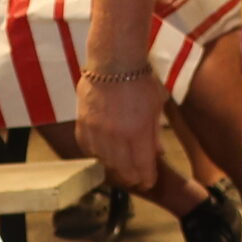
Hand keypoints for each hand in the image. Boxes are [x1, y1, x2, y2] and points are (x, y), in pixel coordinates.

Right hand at [77, 73, 162, 191]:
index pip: (142, 168)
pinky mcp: (83, 124)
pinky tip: (103, 153)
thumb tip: (157, 154)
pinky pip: (88, 148)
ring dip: (114, 168)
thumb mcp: (156, 107)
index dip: (147, 178)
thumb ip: (154, 134)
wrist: (114, 60)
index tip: (149, 181)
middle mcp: (116, 136)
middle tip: (136, 178)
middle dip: (132, 177)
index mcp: (138, 133)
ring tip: (120, 168)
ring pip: (104, 162)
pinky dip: (96, 154)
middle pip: (123, 170)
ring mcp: (97, 131)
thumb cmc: (140, 80)